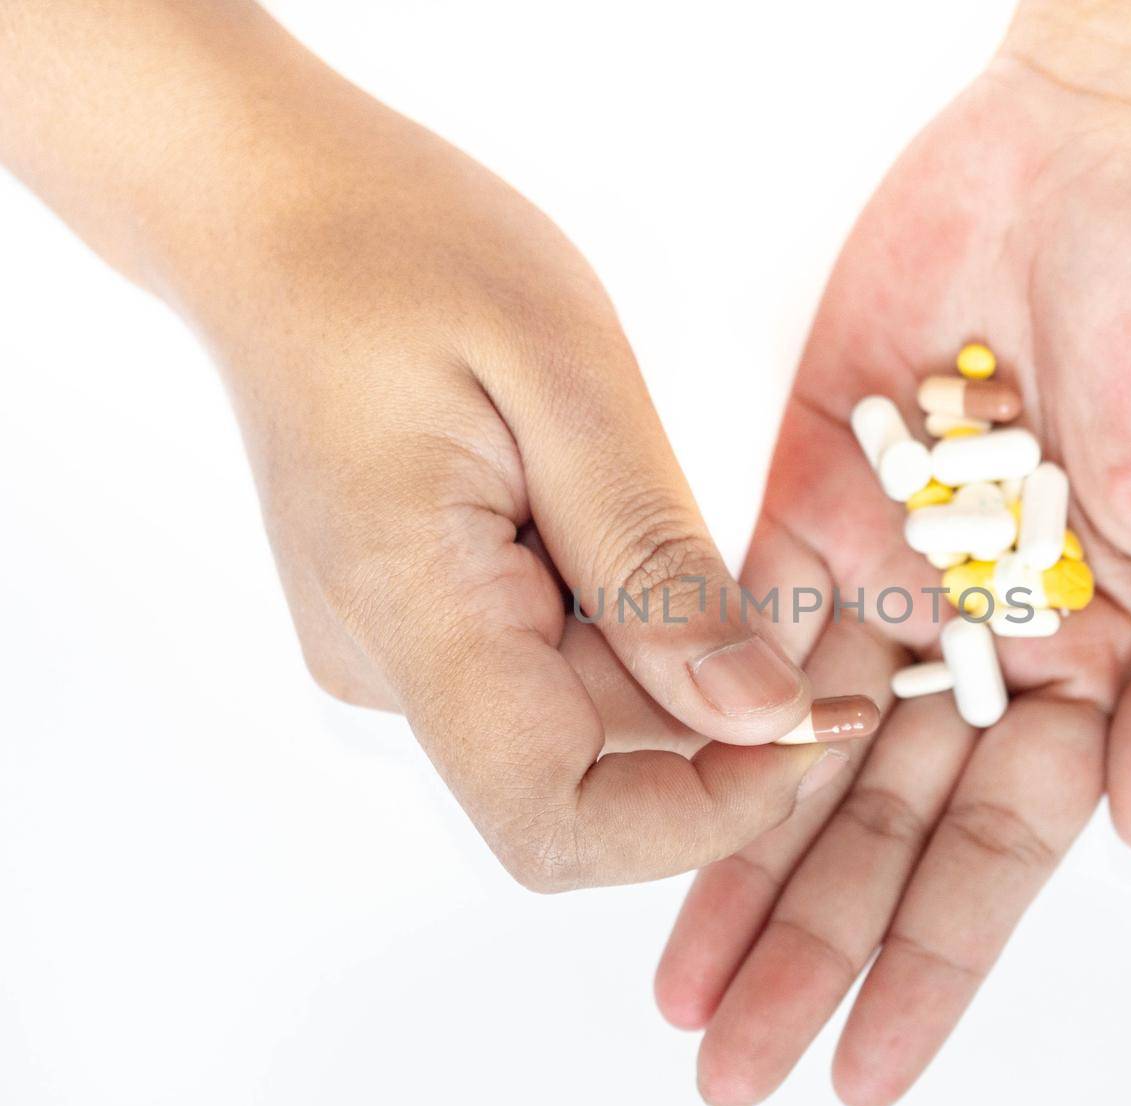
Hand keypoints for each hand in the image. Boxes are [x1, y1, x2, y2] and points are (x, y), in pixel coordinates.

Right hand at [158, 29, 852, 889]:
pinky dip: (634, 618)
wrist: (277, 217)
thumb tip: (759, 716)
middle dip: (722, 709)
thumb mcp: (567, 381)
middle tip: (809, 590)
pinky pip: (558, 665)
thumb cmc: (404, 256)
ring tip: (697, 509)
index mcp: (412, 613)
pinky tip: (635, 511)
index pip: (555, 822)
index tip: (813, 721)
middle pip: (595, 768)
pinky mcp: (424, 625)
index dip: (705, 813)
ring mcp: (400, 653)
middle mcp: (391, 669)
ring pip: (589, 718)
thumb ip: (657, 564)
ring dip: (681, 651)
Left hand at [655, 45, 1130, 1105]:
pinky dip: (696, 712)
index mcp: (1098, 663)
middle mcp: (982, 639)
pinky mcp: (809, 491)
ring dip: (734, 864)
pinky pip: (739, 621)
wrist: (1110, 140)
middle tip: (736, 1060)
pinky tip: (652, 802)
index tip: (869, 1065)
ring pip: (793, 751)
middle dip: (814, 946)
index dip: (934, 963)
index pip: (1002, 852)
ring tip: (678, 981)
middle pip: (881, 829)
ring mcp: (888, 571)